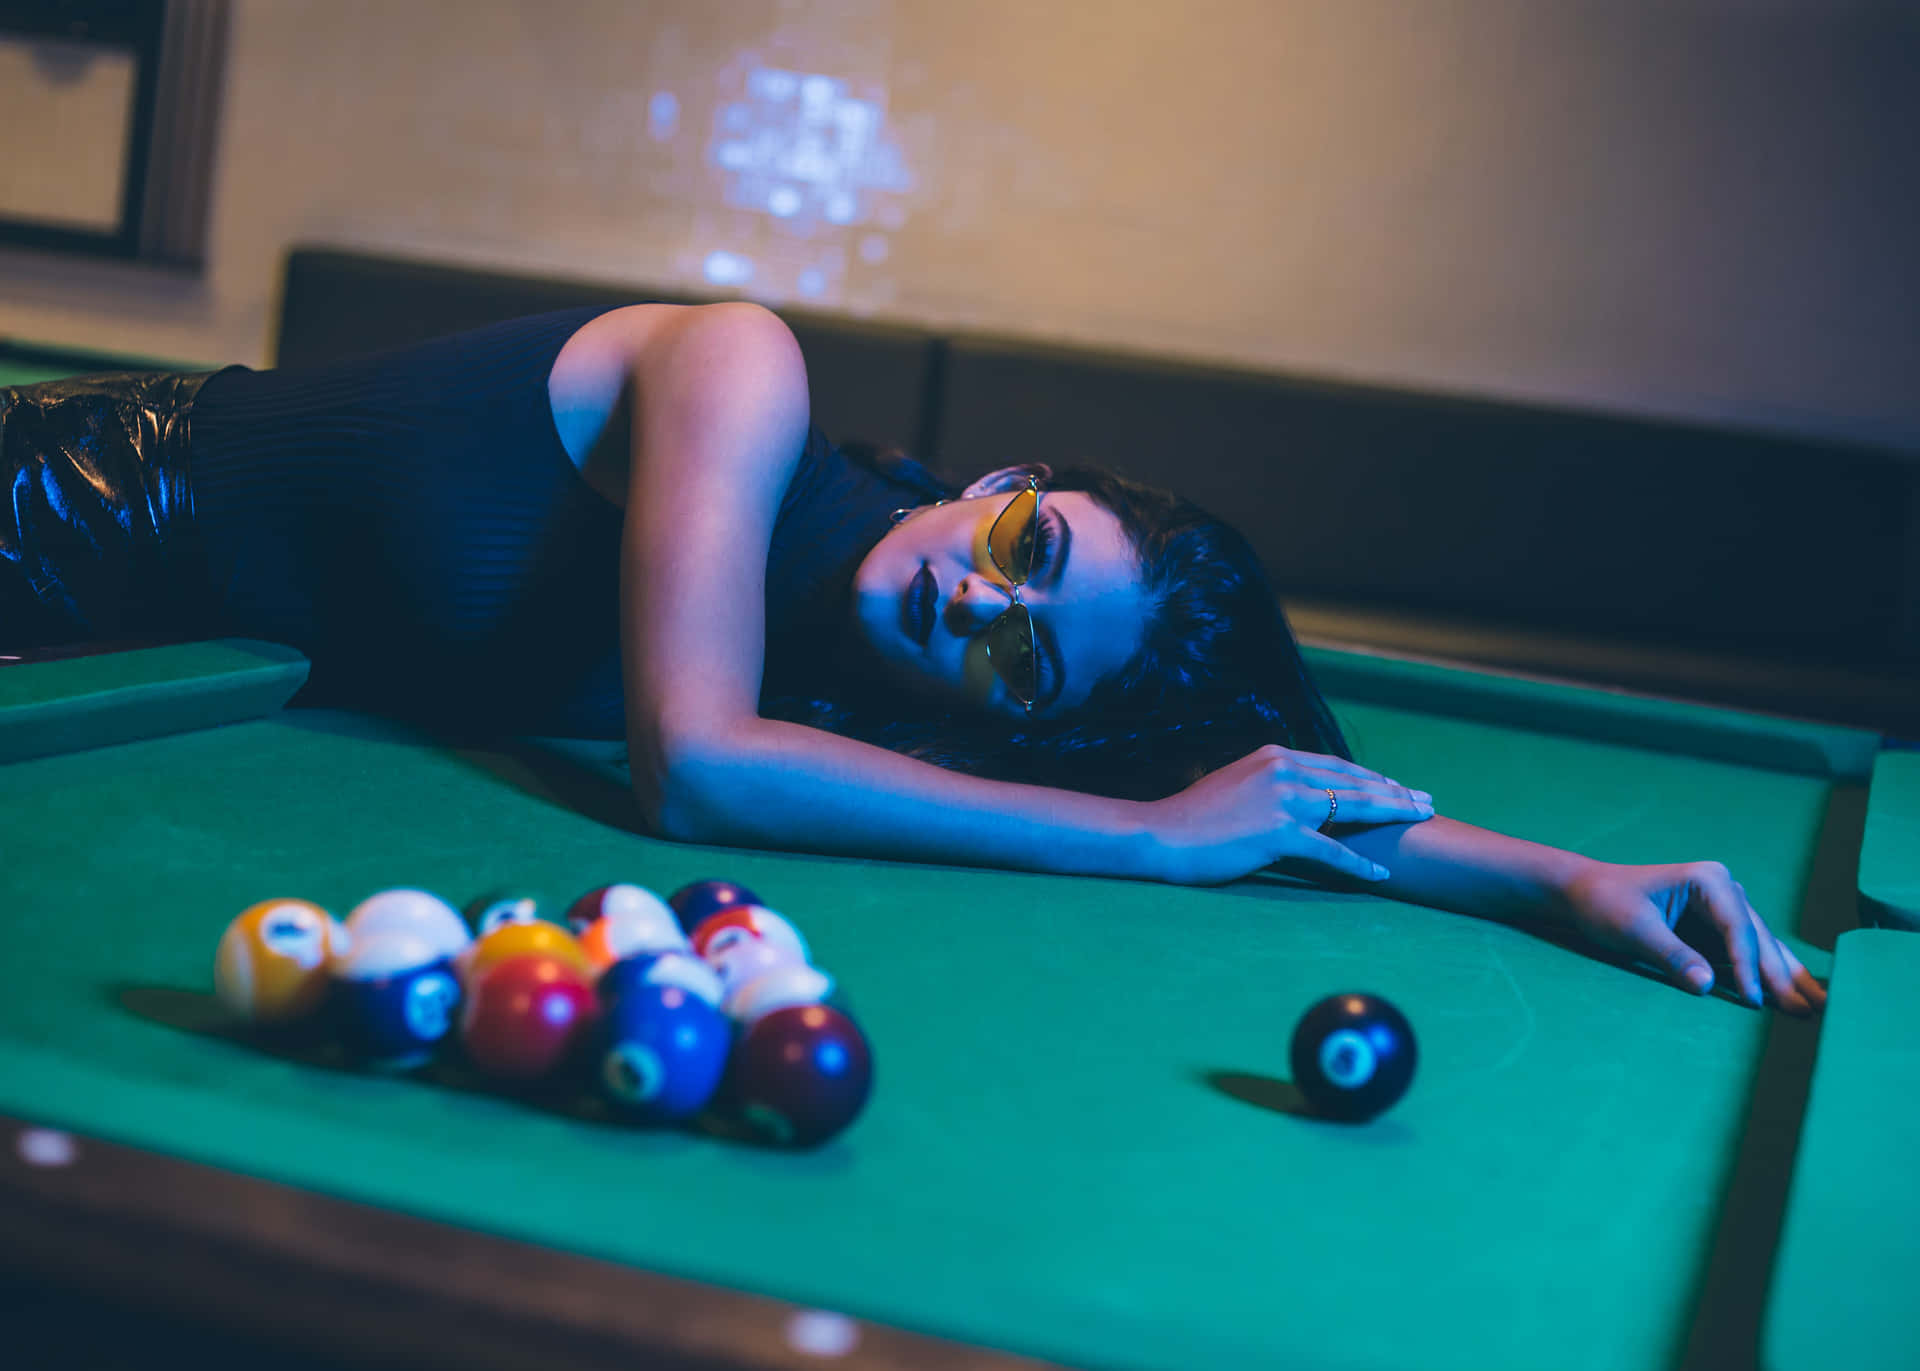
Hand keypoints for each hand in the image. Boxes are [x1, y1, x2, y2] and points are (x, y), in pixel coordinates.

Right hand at [1146, 743, 1434, 885]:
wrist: (1161, 834)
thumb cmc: (1193, 817)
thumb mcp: (1235, 784)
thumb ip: (1267, 783)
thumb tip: (1291, 793)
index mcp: (1274, 756)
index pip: (1336, 766)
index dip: (1372, 778)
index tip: (1398, 787)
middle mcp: (1283, 771)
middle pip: (1353, 781)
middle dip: (1394, 792)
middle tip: (1427, 801)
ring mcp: (1282, 801)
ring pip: (1352, 807)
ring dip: (1391, 815)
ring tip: (1420, 822)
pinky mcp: (1278, 833)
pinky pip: (1331, 851)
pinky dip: (1359, 865)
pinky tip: (1381, 874)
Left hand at [1557, 860, 1825, 1013]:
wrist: (1584, 893)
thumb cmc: (1605, 904)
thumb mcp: (1634, 930)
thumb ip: (1671, 956)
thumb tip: (1707, 986)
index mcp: (1708, 880)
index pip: (1737, 929)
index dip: (1748, 967)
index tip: (1755, 1000)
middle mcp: (1725, 889)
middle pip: (1758, 938)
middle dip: (1783, 975)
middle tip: (1811, 1010)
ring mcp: (1724, 908)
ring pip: (1761, 946)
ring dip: (1786, 977)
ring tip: (1817, 1006)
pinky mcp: (1716, 928)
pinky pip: (1747, 954)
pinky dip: (1767, 975)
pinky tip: (1793, 994)